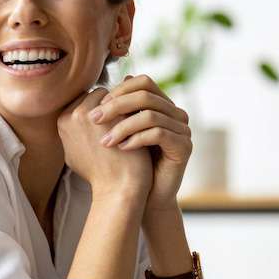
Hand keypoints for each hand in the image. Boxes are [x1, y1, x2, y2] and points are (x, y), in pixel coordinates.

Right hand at [56, 87, 152, 200]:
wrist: (118, 189)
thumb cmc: (99, 174)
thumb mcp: (76, 152)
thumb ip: (74, 130)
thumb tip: (77, 115)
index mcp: (63, 120)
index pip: (85, 100)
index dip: (102, 110)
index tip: (114, 123)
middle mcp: (74, 114)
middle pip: (98, 94)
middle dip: (113, 104)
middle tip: (127, 119)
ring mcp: (95, 113)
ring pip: (114, 96)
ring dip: (125, 105)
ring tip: (136, 122)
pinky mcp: (116, 115)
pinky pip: (129, 101)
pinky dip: (136, 109)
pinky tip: (144, 122)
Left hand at [88, 74, 191, 209]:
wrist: (146, 196)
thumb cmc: (129, 164)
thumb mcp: (118, 133)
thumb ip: (113, 112)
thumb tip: (98, 89)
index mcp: (161, 105)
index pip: (143, 82)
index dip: (118, 91)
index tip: (96, 107)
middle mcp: (175, 113)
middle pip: (146, 95)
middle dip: (116, 106)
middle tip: (94, 119)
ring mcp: (182, 129)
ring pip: (150, 115)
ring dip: (122, 127)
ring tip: (104, 141)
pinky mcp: (184, 147)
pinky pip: (159, 134)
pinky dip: (136, 139)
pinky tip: (121, 149)